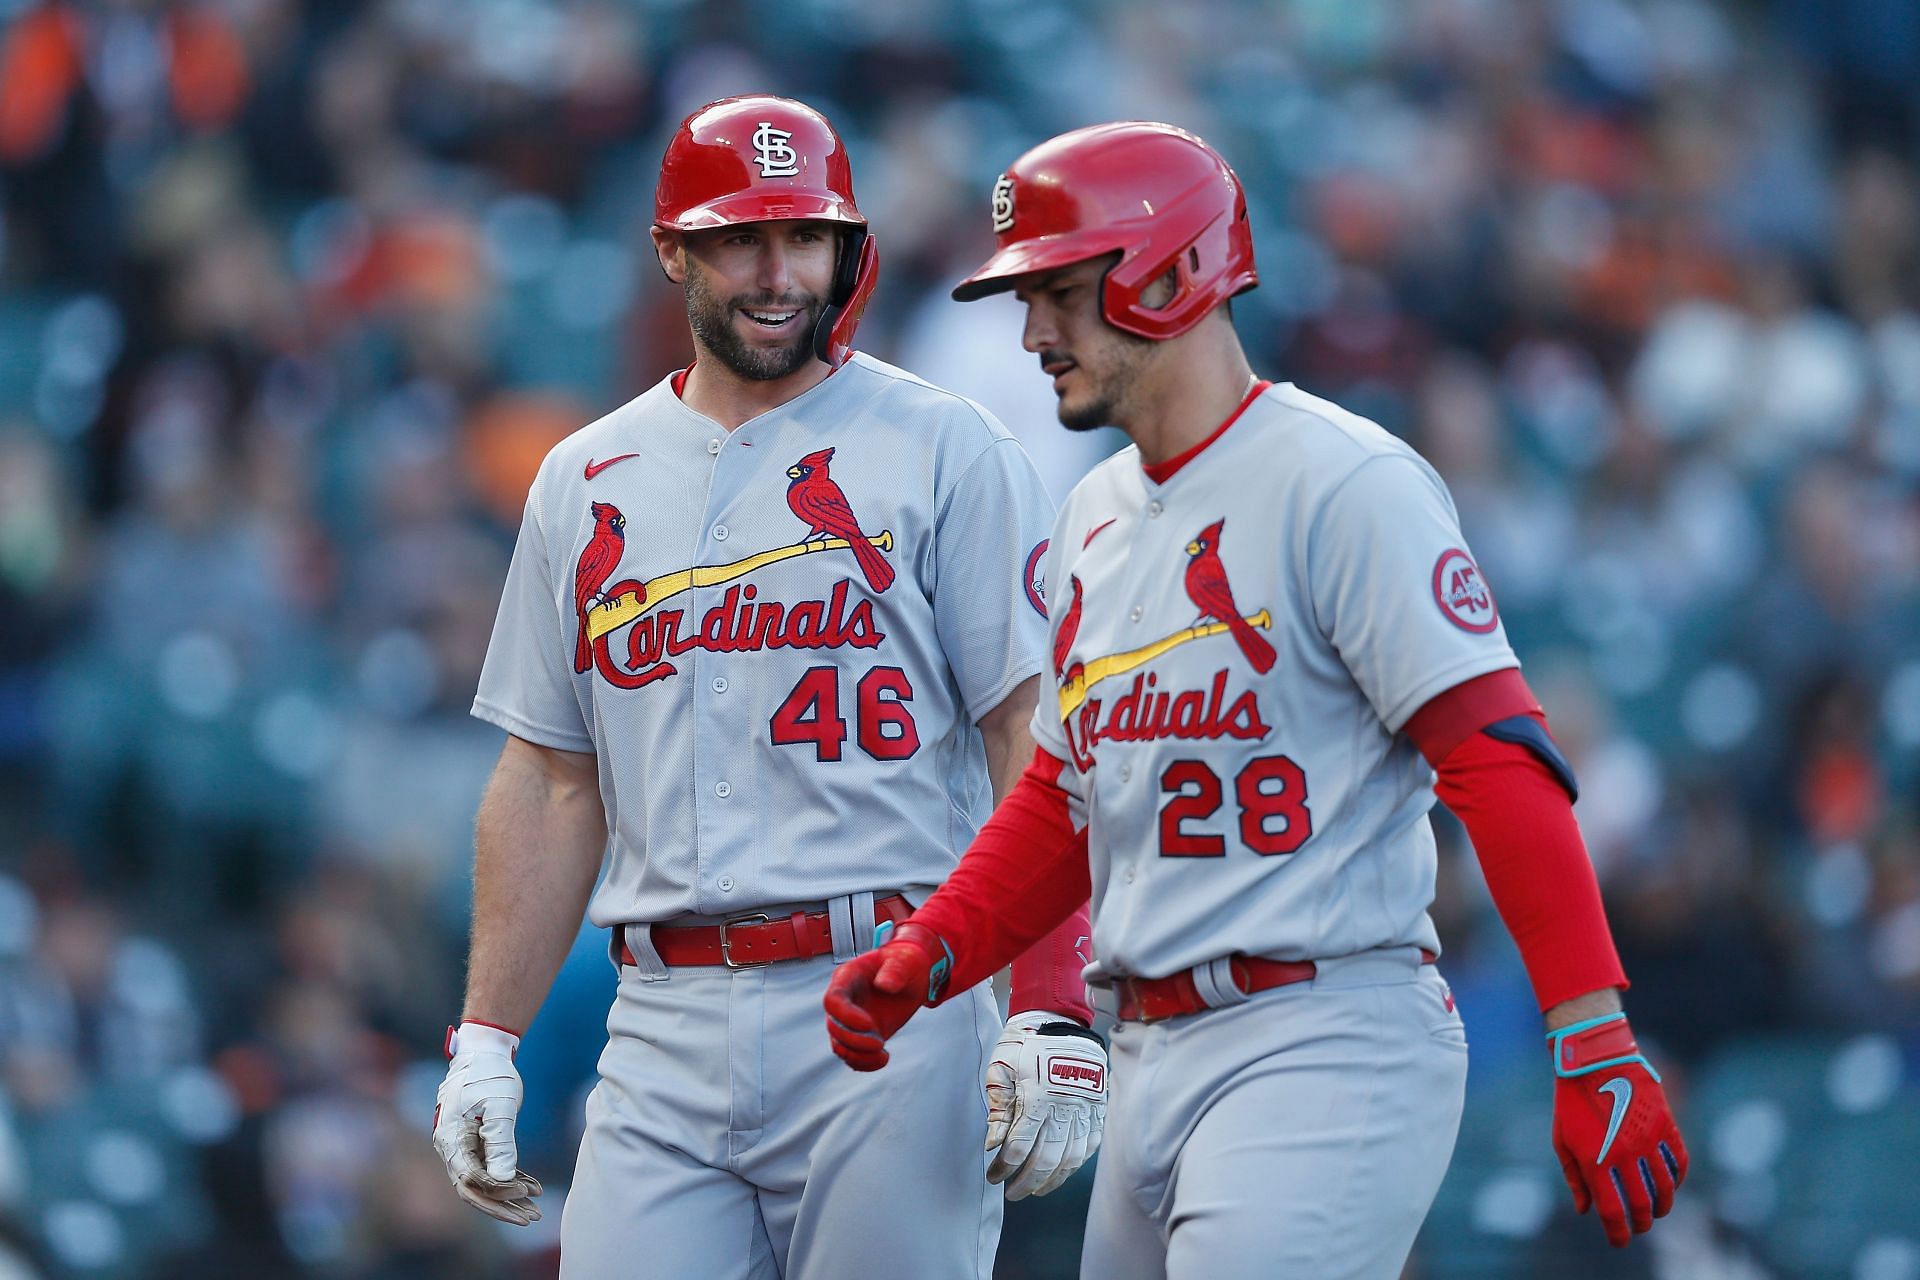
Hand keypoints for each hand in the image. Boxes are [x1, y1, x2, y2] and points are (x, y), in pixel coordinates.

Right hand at [431, 1022, 543, 1225]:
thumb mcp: (498, 1106)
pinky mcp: (476, 1143)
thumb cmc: (489, 1074)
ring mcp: (463, 1147)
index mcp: (451, 1140)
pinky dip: (511, 1178)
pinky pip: (491, 1168)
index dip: (498, 1191)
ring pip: (483, 1182)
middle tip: (531, 1219)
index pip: (472, 1179)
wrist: (484, 1052)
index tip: (525, 1194)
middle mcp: (452, 1148)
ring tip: (535, 1210)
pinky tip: (532, 1187)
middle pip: (474, 1189)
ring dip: (508, 1197)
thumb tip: (501, 1181)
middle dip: (502, 1207)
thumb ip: (500, 1143)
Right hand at [823, 922, 952, 1070]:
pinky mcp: (861, 1035)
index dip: (846, 1016)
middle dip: (854, 1040)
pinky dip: (864, 1063)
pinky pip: (852, 1055)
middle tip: (880, 1044)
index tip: (870, 1026)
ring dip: (857, 1056)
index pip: (833, 1000)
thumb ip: (895, 970)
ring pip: (839, 1044)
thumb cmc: (906, 962)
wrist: (912, 975)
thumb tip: (884, 985)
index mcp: (848, 977)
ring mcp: (850, 1019)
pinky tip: (883, 1059)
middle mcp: (844, 1000)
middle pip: (833, 1026)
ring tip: (883, 1055)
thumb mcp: (905, 960)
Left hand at [985, 1011, 1106, 1198]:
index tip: (993, 1176)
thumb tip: (993, 1145)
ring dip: (1052, 1179)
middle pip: (1045, 1159)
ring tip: (1036, 1189)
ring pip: (1070, 1157)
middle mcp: (1063, 1106)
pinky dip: (1075, 1163)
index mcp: (1037, 1097)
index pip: (1019, 1146)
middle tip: (1012, 1193)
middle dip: (1026, 1182)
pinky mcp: (1097, 1107)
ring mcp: (1084, 1108)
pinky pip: (1089, 1144)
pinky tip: (1062, 1171)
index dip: (1004, 1168)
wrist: (1059, 1020)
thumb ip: (999, 1109)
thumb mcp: (1001, 1070)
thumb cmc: (1024, 1044)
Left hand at [1547, 1013, 1687, 1246]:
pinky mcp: (1665, 1125)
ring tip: (1656, 1211)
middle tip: (1639, 1228)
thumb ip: (1574, 1177)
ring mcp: (1648, 1140)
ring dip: (1662, 1205)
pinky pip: (1679, 1161)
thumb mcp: (1562, 1139)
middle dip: (1641, 1223)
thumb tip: (1584, 1210)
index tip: (1620, 1242)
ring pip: (1665, 1187)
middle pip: (1641, 1205)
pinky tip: (1671, 1185)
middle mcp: (1625, 1155)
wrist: (1594, 1058)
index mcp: (1596, 1161)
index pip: (1613, 1212)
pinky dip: (1677, 1179)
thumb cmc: (1572, 1099)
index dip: (1618, 1233)